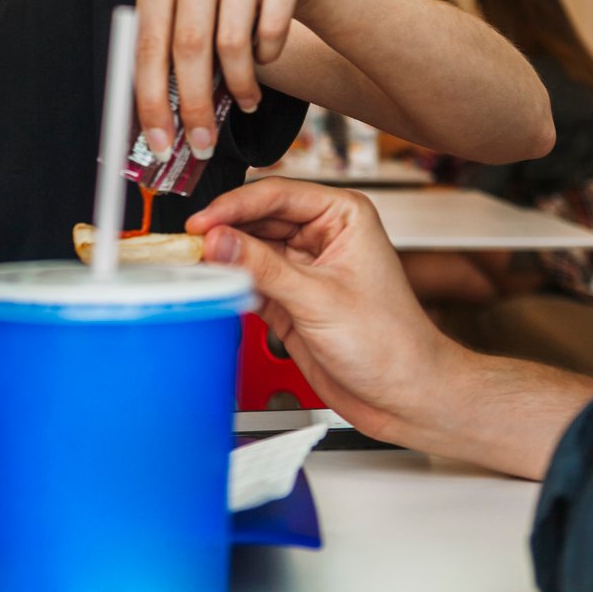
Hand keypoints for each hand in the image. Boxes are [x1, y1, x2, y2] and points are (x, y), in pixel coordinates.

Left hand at [134, 0, 321, 159]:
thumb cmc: (223, 6)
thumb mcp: (187, 17)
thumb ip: (167, 59)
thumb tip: (155, 130)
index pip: (148, 42)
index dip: (152, 100)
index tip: (160, 143)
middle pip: (190, 45)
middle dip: (196, 105)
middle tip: (203, 142)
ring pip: (233, 43)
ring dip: (239, 86)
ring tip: (245, 100)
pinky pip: (274, 30)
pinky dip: (268, 56)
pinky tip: (265, 53)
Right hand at [188, 180, 451, 440]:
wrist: (404, 396)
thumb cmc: (392, 343)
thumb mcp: (319, 299)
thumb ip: (264, 268)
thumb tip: (218, 240)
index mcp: (342, 215)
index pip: (277, 195)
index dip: (234, 205)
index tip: (202, 221)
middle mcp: (322, 235)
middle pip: (257, 218)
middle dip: (224, 230)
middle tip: (188, 244)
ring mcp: (303, 267)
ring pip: (249, 248)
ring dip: (223, 257)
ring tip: (194, 263)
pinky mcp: (289, 298)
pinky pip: (249, 279)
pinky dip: (230, 282)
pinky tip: (213, 284)